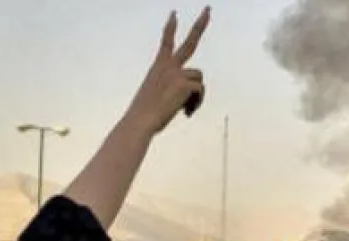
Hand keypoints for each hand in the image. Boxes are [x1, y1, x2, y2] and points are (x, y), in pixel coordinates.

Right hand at [124, 7, 209, 135]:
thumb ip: (169, 89)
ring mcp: (177, 73)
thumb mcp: (154, 95)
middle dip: (200, 24)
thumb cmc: (144, 114)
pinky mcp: (184, 84)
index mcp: (158, 66)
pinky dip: (196, 104)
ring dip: (196, 95)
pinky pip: (200, 91)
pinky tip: (186, 113)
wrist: (140, 121)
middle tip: (208, 9)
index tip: (174, 13)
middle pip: (190, 42)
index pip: (166, 42)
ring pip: (199, 79)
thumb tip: (187, 96)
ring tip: (185, 109)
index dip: (171, 27)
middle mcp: (168, 66)